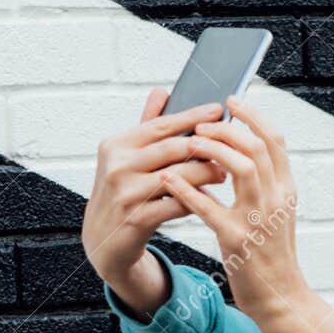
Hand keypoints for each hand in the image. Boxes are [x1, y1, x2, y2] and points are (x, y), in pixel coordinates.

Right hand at [82, 88, 226, 313]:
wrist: (103, 240)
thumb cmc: (120, 194)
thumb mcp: (126, 158)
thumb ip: (145, 126)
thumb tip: (161, 92)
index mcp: (116, 145)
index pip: (161, 125)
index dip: (192, 117)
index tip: (218, 110)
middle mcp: (118, 166)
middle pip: (172, 149)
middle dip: (205, 146)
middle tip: (230, 145)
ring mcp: (126, 193)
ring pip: (178, 177)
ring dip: (205, 173)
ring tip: (224, 172)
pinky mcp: (136, 219)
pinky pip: (176, 205)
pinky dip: (195, 200)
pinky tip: (209, 198)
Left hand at [162, 95, 333, 332]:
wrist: (281, 298)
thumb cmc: (271, 255)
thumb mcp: (275, 213)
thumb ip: (264, 183)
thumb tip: (243, 151)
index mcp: (286, 189)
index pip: (275, 140)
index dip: (253, 116)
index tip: (231, 101)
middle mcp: (276, 199)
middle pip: (257, 146)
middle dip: (227, 128)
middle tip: (200, 123)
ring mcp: (259, 219)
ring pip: (241, 168)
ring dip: (212, 150)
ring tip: (188, 144)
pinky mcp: (238, 240)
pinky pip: (211, 208)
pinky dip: (188, 191)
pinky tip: (169, 181)